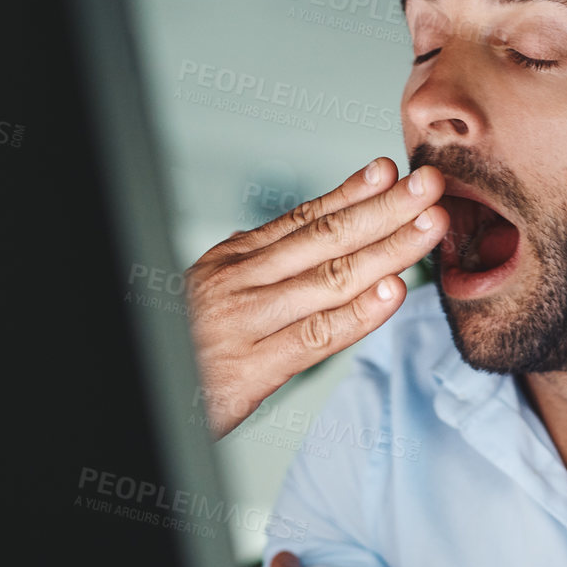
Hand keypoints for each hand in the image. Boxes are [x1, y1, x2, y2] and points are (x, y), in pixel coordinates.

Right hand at [184, 157, 448, 436]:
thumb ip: (259, 272)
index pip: (303, 218)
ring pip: (330, 279)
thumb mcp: (211, 296)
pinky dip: (359, 315)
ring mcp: (244, 322)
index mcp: (231, 260)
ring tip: (429, 229)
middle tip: (428, 187)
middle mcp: (238, 282)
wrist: (136, 395)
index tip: (389, 171)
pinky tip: (392, 295)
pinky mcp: (249, 369)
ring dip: (388, 250)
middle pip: (325, 238)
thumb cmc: (179, 351)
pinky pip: (316, 336)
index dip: (351, 193)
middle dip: (385, 210)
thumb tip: (304, 243)